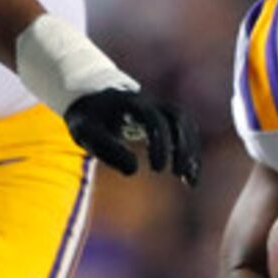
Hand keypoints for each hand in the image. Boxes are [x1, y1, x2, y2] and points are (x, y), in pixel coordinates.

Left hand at [63, 87, 199, 181]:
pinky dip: (189, 151)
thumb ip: (107, 149)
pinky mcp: (162, 117)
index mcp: (131, 104)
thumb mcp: (87, 133)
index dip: (160, 144)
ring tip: (189, 181)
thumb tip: (133, 170)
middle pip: (177, 118)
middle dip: (182, 147)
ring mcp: (157, 108)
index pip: (154, 120)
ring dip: (191, 150)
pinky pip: (184, 131)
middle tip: (178, 175)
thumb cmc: (87, 118)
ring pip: (184, 124)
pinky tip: (187, 176)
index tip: (157, 170)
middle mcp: (149, 103)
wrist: (90, 96)